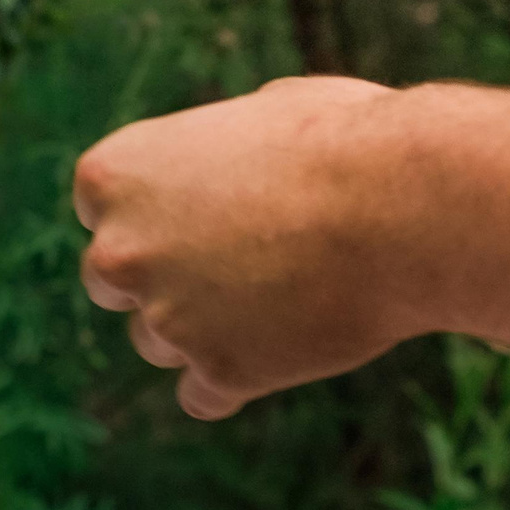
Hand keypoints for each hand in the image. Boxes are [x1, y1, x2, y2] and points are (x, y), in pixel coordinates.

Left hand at [74, 75, 407, 419]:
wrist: (408, 207)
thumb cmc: (347, 142)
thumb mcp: (263, 113)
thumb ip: (214, 154)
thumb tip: (222, 169)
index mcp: (113, 175)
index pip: (101, 211)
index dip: (157, 214)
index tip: (211, 213)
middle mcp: (119, 251)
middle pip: (114, 284)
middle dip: (165, 278)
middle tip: (242, 262)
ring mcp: (165, 319)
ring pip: (161, 344)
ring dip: (206, 330)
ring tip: (287, 297)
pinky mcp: (218, 373)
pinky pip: (204, 396)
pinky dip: (238, 380)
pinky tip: (289, 348)